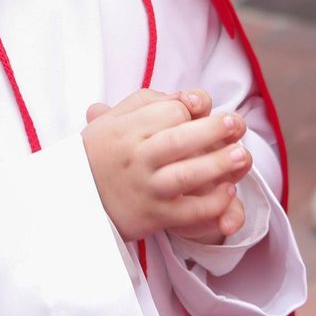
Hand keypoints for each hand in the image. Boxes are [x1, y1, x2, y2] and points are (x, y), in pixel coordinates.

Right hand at [82, 88, 253, 242]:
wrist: (73, 200)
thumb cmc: (102, 152)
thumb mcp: (113, 120)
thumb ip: (148, 102)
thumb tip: (190, 98)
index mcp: (126, 129)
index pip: (169, 112)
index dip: (191, 108)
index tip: (203, 108)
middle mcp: (135, 158)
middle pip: (179, 140)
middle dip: (213, 130)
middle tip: (236, 123)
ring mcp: (145, 189)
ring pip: (186, 176)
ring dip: (218, 165)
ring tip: (241, 155)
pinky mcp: (153, 217)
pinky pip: (188, 212)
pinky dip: (211, 203)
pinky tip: (228, 191)